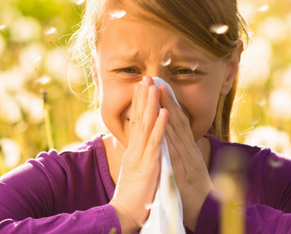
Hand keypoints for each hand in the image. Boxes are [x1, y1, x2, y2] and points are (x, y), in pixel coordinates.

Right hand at [109, 76, 168, 233]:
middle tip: (146, 77)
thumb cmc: (133, 196)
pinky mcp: (148, 164)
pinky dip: (160, 126)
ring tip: (154, 86)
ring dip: (151, 104)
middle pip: (139, 118)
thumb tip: (140, 147)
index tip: (143, 87)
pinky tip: (164, 112)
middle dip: (143, 97)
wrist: (125, 213)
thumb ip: (138, 157)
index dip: (140, 104)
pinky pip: (155, 142)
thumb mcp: (136, 172)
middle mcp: (135, 149)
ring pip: (146, 125)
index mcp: (133, 151)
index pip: (136, 122)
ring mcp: (140, 156)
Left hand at [158, 84, 213, 230]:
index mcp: (189, 150)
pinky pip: (174, 150)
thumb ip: (184, 154)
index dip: (170, 104)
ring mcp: (187, 159)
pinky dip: (169, 135)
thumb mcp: (190, 168)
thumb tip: (177, 142)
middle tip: (157, 80)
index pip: (179, 122)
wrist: (207, 211)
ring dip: (167, 110)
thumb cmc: (196, 192)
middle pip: (177, 120)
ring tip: (158, 92)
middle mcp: (189, 150)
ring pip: (176, 130)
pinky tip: (163, 123)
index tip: (161, 87)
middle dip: (167, 100)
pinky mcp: (182, 171)